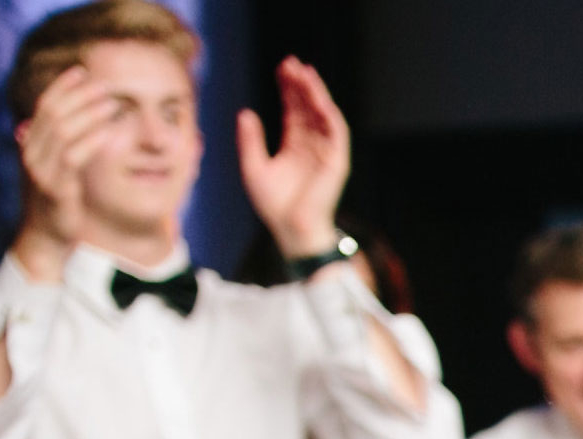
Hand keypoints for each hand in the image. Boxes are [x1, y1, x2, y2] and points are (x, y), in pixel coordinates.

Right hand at [15, 66, 117, 247]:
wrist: (44, 240)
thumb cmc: (52, 203)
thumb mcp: (47, 169)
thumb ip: (45, 146)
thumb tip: (34, 123)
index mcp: (28, 145)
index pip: (43, 106)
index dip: (62, 86)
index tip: (82, 71)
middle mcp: (30, 154)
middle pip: (53, 113)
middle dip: (80, 96)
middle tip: (105, 86)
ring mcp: (40, 171)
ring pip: (63, 131)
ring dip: (89, 114)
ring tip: (112, 104)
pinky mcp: (55, 189)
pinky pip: (73, 158)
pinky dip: (91, 142)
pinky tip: (108, 133)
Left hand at [237, 57, 354, 259]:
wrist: (291, 231)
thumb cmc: (273, 206)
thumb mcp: (253, 167)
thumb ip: (250, 140)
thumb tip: (245, 112)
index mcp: (293, 146)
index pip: (293, 110)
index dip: (288, 89)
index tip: (281, 69)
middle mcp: (311, 145)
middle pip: (307, 107)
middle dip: (301, 85)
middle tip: (291, 63)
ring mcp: (325, 152)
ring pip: (322, 114)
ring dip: (316, 93)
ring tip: (305, 73)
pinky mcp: (336, 161)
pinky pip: (336, 132)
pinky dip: (329, 113)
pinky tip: (319, 97)